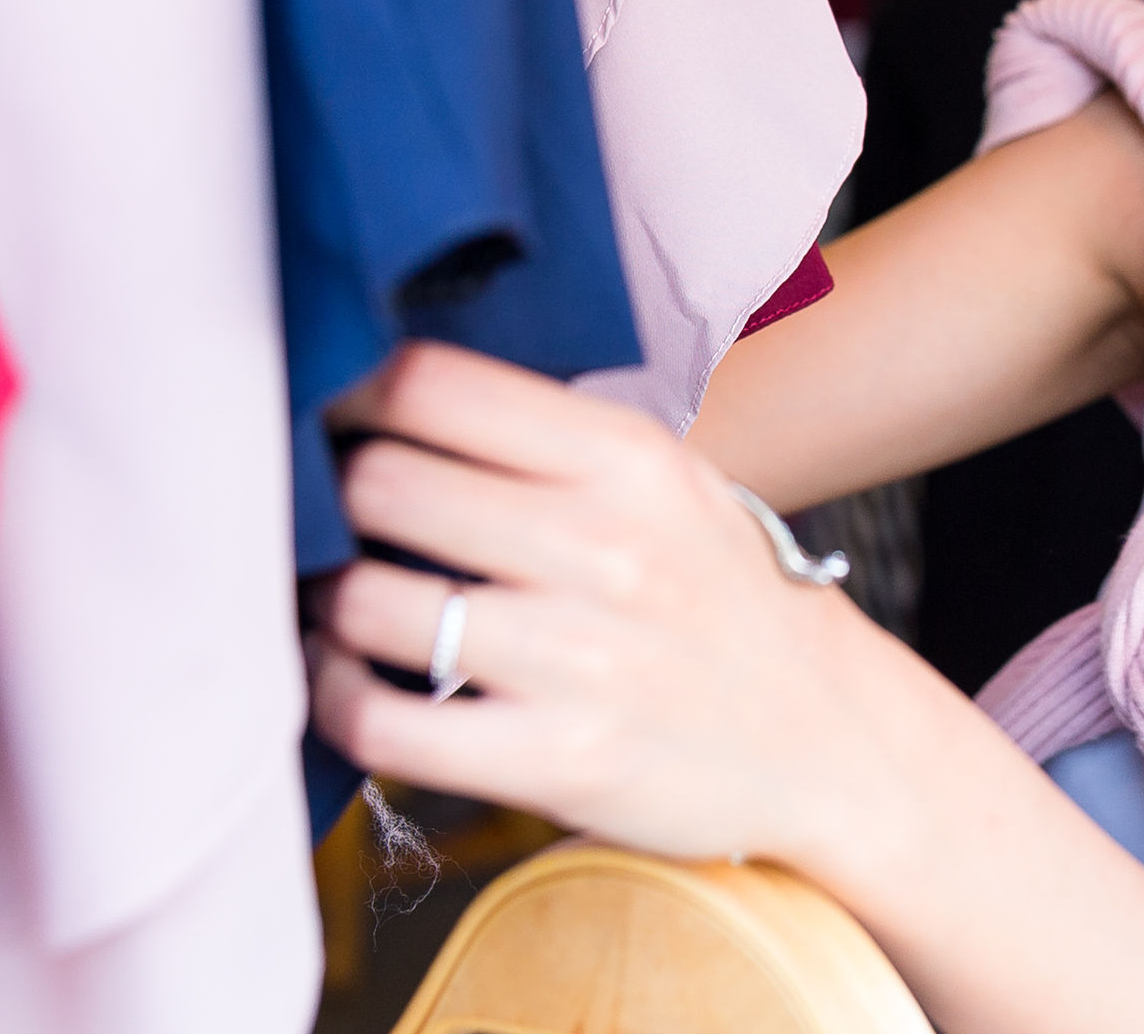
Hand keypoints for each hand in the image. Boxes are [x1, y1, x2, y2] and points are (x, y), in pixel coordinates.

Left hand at [310, 341, 899, 866]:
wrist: (827, 737)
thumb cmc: (717, 596)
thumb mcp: (667, 483)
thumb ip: (547, 440)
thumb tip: (383, 399)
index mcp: (626, 458)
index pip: (431, 384)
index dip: (346, 395)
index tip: (328, 421)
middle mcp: (605, 546)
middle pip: (380, 482)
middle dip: (325, 499)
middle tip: (316, 517)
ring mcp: (581, 658)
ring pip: (366, 602)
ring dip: (323, 601)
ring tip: (330, 599)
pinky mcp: (559, 760)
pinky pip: (382, 724)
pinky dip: (335, 699)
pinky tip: (345, 681)